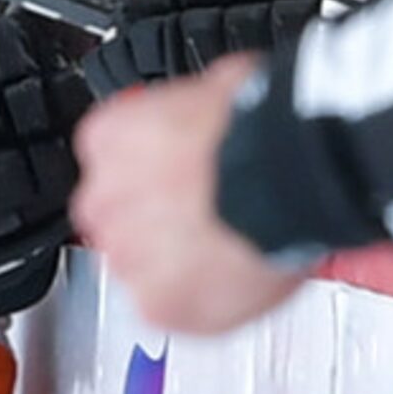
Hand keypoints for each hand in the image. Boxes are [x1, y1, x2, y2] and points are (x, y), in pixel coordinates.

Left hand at [73, 56, 301, 334]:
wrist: (287, 173)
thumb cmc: (260, 126)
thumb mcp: (215, 86)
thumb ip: (192, 116)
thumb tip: (215, 111)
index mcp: (109, 138)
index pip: (111, 165)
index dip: (151, 177)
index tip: (179, 182)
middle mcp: (104, 197)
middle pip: (117, 219)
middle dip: (156, 223)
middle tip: (206, 220)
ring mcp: (127, 253)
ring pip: (141, 269)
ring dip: (176, 264)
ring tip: (228, 249)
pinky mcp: (158, 302)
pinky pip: (171, 308)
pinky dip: (200, 300)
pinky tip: (232, 277)